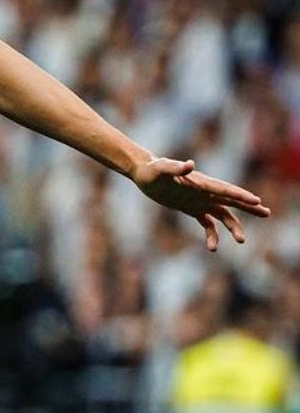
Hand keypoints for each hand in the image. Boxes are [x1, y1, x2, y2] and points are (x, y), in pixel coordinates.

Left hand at [130, 158, 270, 250]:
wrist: (144, 173)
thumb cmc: (152, 169)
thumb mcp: (161, 168)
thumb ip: (175, 167)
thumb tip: (190, 164)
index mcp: (200, 182)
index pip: (224, 189)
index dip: (240, 195)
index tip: (256, 201)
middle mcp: (203, 192)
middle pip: (231, 200)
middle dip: (249, 207)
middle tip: (267, 213)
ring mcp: (199, 200)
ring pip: (222, 214)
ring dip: (233, 226)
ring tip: (241, 240)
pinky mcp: (191, 208)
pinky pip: (207, 223)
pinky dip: (212, 234)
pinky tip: (213, 248)